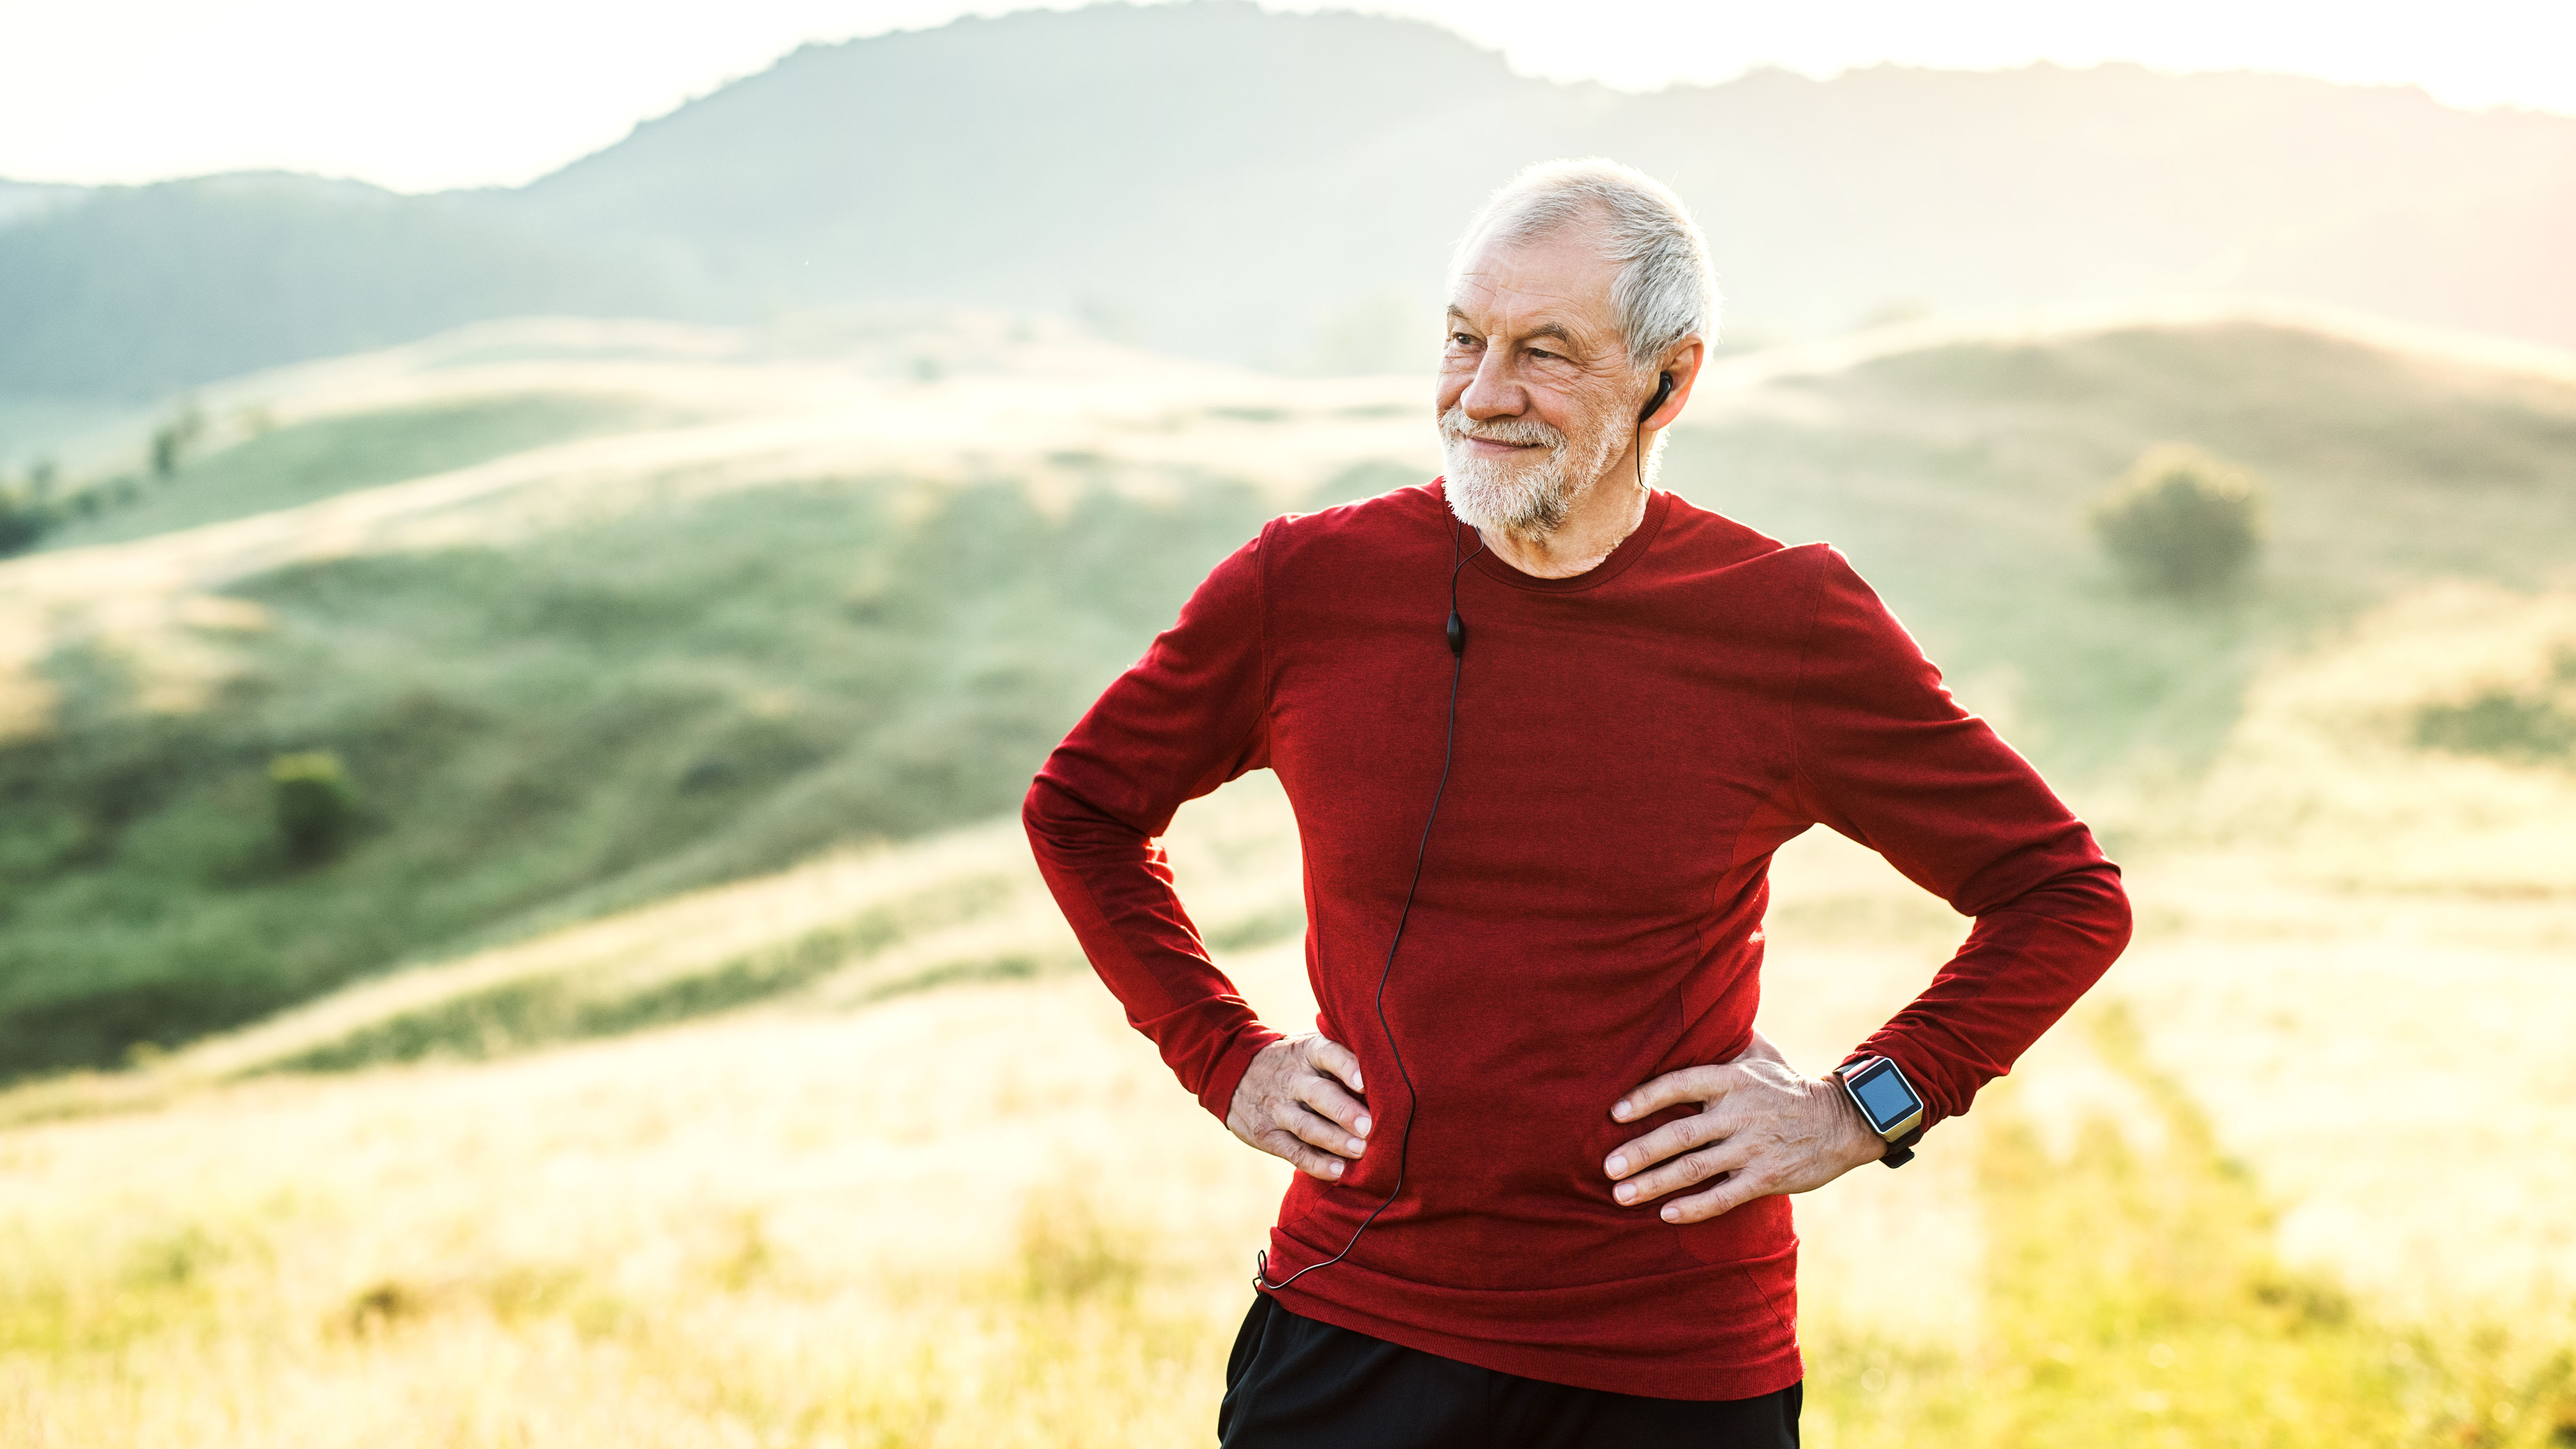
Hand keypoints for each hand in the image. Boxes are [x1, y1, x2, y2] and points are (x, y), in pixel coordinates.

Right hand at [1227, 1034, 1370, 1181]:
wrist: (1231, 1070)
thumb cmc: (1292, 1062)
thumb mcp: (1307, 1047)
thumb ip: (1340, 1057)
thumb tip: (1389, 1075)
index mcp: (1306, 1052)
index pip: (1327, 1054)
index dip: (1347, 1067)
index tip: (1365, 1083)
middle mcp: (1290, 1079)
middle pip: (1319, 1094)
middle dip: (1344, 1111)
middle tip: (1369, 1127)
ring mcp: (1276, 1108)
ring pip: (1307, 1126)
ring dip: (1335, 1140)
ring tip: (1360, 1151)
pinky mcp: (1267, 1135)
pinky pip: (1294, 1151)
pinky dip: (1316, 1163)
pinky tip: (1338, 1171)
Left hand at [1601, 1031, 1885, 1222]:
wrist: (1841, 1122)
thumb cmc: (1789, 1086)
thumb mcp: (1761, 1054)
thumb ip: (1727, 1039)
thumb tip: (1699, 1007)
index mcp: (1732, 1079)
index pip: (1679, 1084)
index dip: (1645, 1097)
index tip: (1613, 1113)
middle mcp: (1739, 1113)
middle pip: (1680, 1134)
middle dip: (1640, 1151)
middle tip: (1607, 1166)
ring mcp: (1752, 1148)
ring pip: (1695, 1168)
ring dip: (1655, 1183)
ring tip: (1620, 1195)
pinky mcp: (1766, 1177)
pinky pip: (1724, 1196)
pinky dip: (1694, 1207)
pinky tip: (1667, 1214)